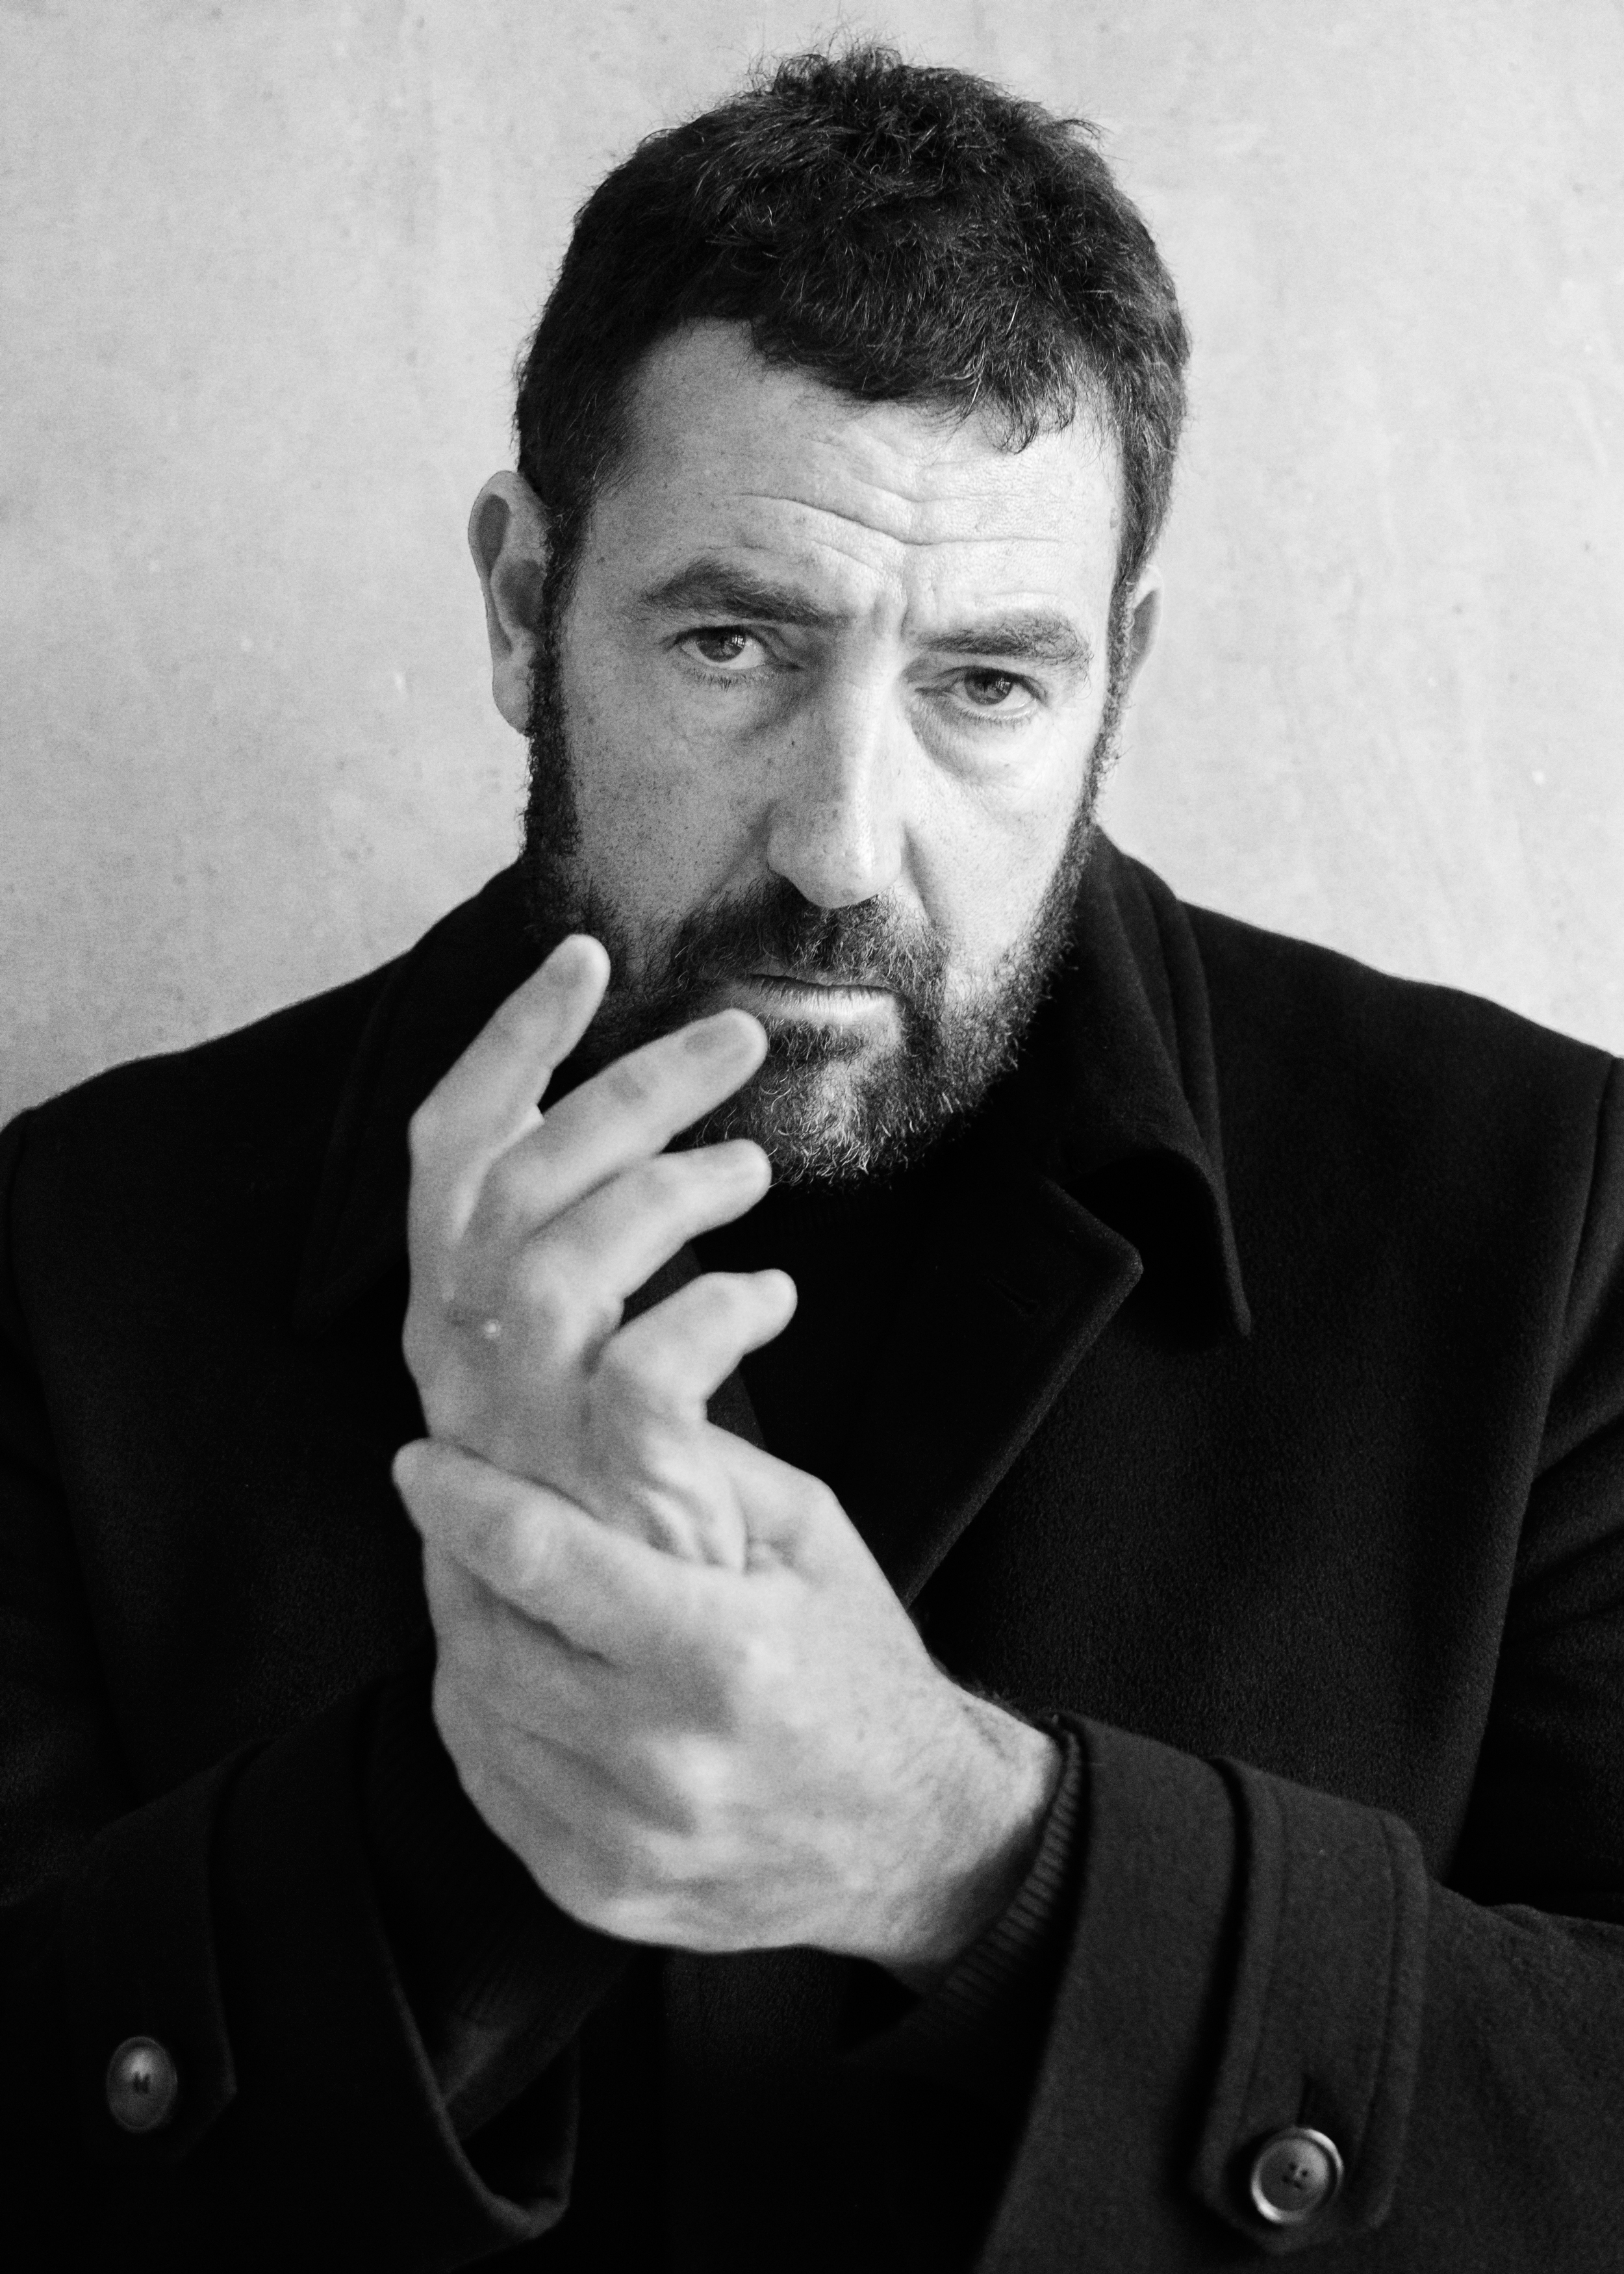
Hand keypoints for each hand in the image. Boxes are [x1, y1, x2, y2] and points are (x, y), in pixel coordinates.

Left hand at [393, 1430, 1063, 1973]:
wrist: (914, 1835)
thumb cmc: (860, 1661)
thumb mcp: (809, 1531)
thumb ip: (694, 1463)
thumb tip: (580, 1399)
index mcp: (726, 1656)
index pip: (542, 1558)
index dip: (464, 1500)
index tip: (423, 1460)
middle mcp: (665, 1759)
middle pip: (486, 1639)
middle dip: (448, 1560)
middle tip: (447, 1510)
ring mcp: (623, 1839)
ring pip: (473, 1712)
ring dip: (460, 1632)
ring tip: (483, 1581)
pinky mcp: (594, 1891)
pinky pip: (490, 1782)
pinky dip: (482, 1713)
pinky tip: (512, 1670)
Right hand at [401, 934, 795, 1567]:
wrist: (622, 1647)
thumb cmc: (618, 1464)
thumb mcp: (580, 1336)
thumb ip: (577, 1235)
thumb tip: (624, 1115)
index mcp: (449, 1305)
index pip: (450, 1147)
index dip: (507, 1043)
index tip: (582, 957)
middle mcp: (456, 1358)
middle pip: (515, 1183)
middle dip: (627, 1088)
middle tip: (736, 1038)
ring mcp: (515, 1427)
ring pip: (560, 1261)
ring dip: (668, 1190)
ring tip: (754, 1171)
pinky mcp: (592, 1486)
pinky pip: (645, 1368)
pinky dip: (719, 1311)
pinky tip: (774, 1293)